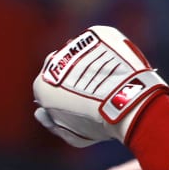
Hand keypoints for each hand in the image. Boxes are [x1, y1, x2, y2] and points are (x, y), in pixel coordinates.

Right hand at [34, 26, 168, 147]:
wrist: (127, 102)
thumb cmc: (100, 123)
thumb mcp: (74, 136)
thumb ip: (54, 124)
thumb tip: (41, 113)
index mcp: (42, 84)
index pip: (49, 89)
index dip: (65, 97)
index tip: (81, 104)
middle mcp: (53, 60)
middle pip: (62, 67)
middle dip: (75, 76)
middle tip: (97, 91)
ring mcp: (75, 45)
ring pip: (82, 52)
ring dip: (91, 61)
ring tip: (111, 79)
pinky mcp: (98, 33)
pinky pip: (101, 41)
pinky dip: (109, 50)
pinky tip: (119, 65)